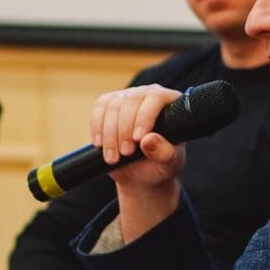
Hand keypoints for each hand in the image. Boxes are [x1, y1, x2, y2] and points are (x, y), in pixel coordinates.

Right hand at [90, 85, 186, 241]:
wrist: (143, 174)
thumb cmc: (162, 168)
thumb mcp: (169, 166)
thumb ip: (165, 153)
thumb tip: (149, 139)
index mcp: (172, 104)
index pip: (156, 97)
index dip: (145, 116)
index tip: (138, 140)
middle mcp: (150, 95)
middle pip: (130, 102)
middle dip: (122, 130)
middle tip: (124, 155)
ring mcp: (129, 98)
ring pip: (112, 106)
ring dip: (108, 133)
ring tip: (114, 157)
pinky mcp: (110, 105)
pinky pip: (99, 108)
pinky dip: (97, 127)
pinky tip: (100, 145)